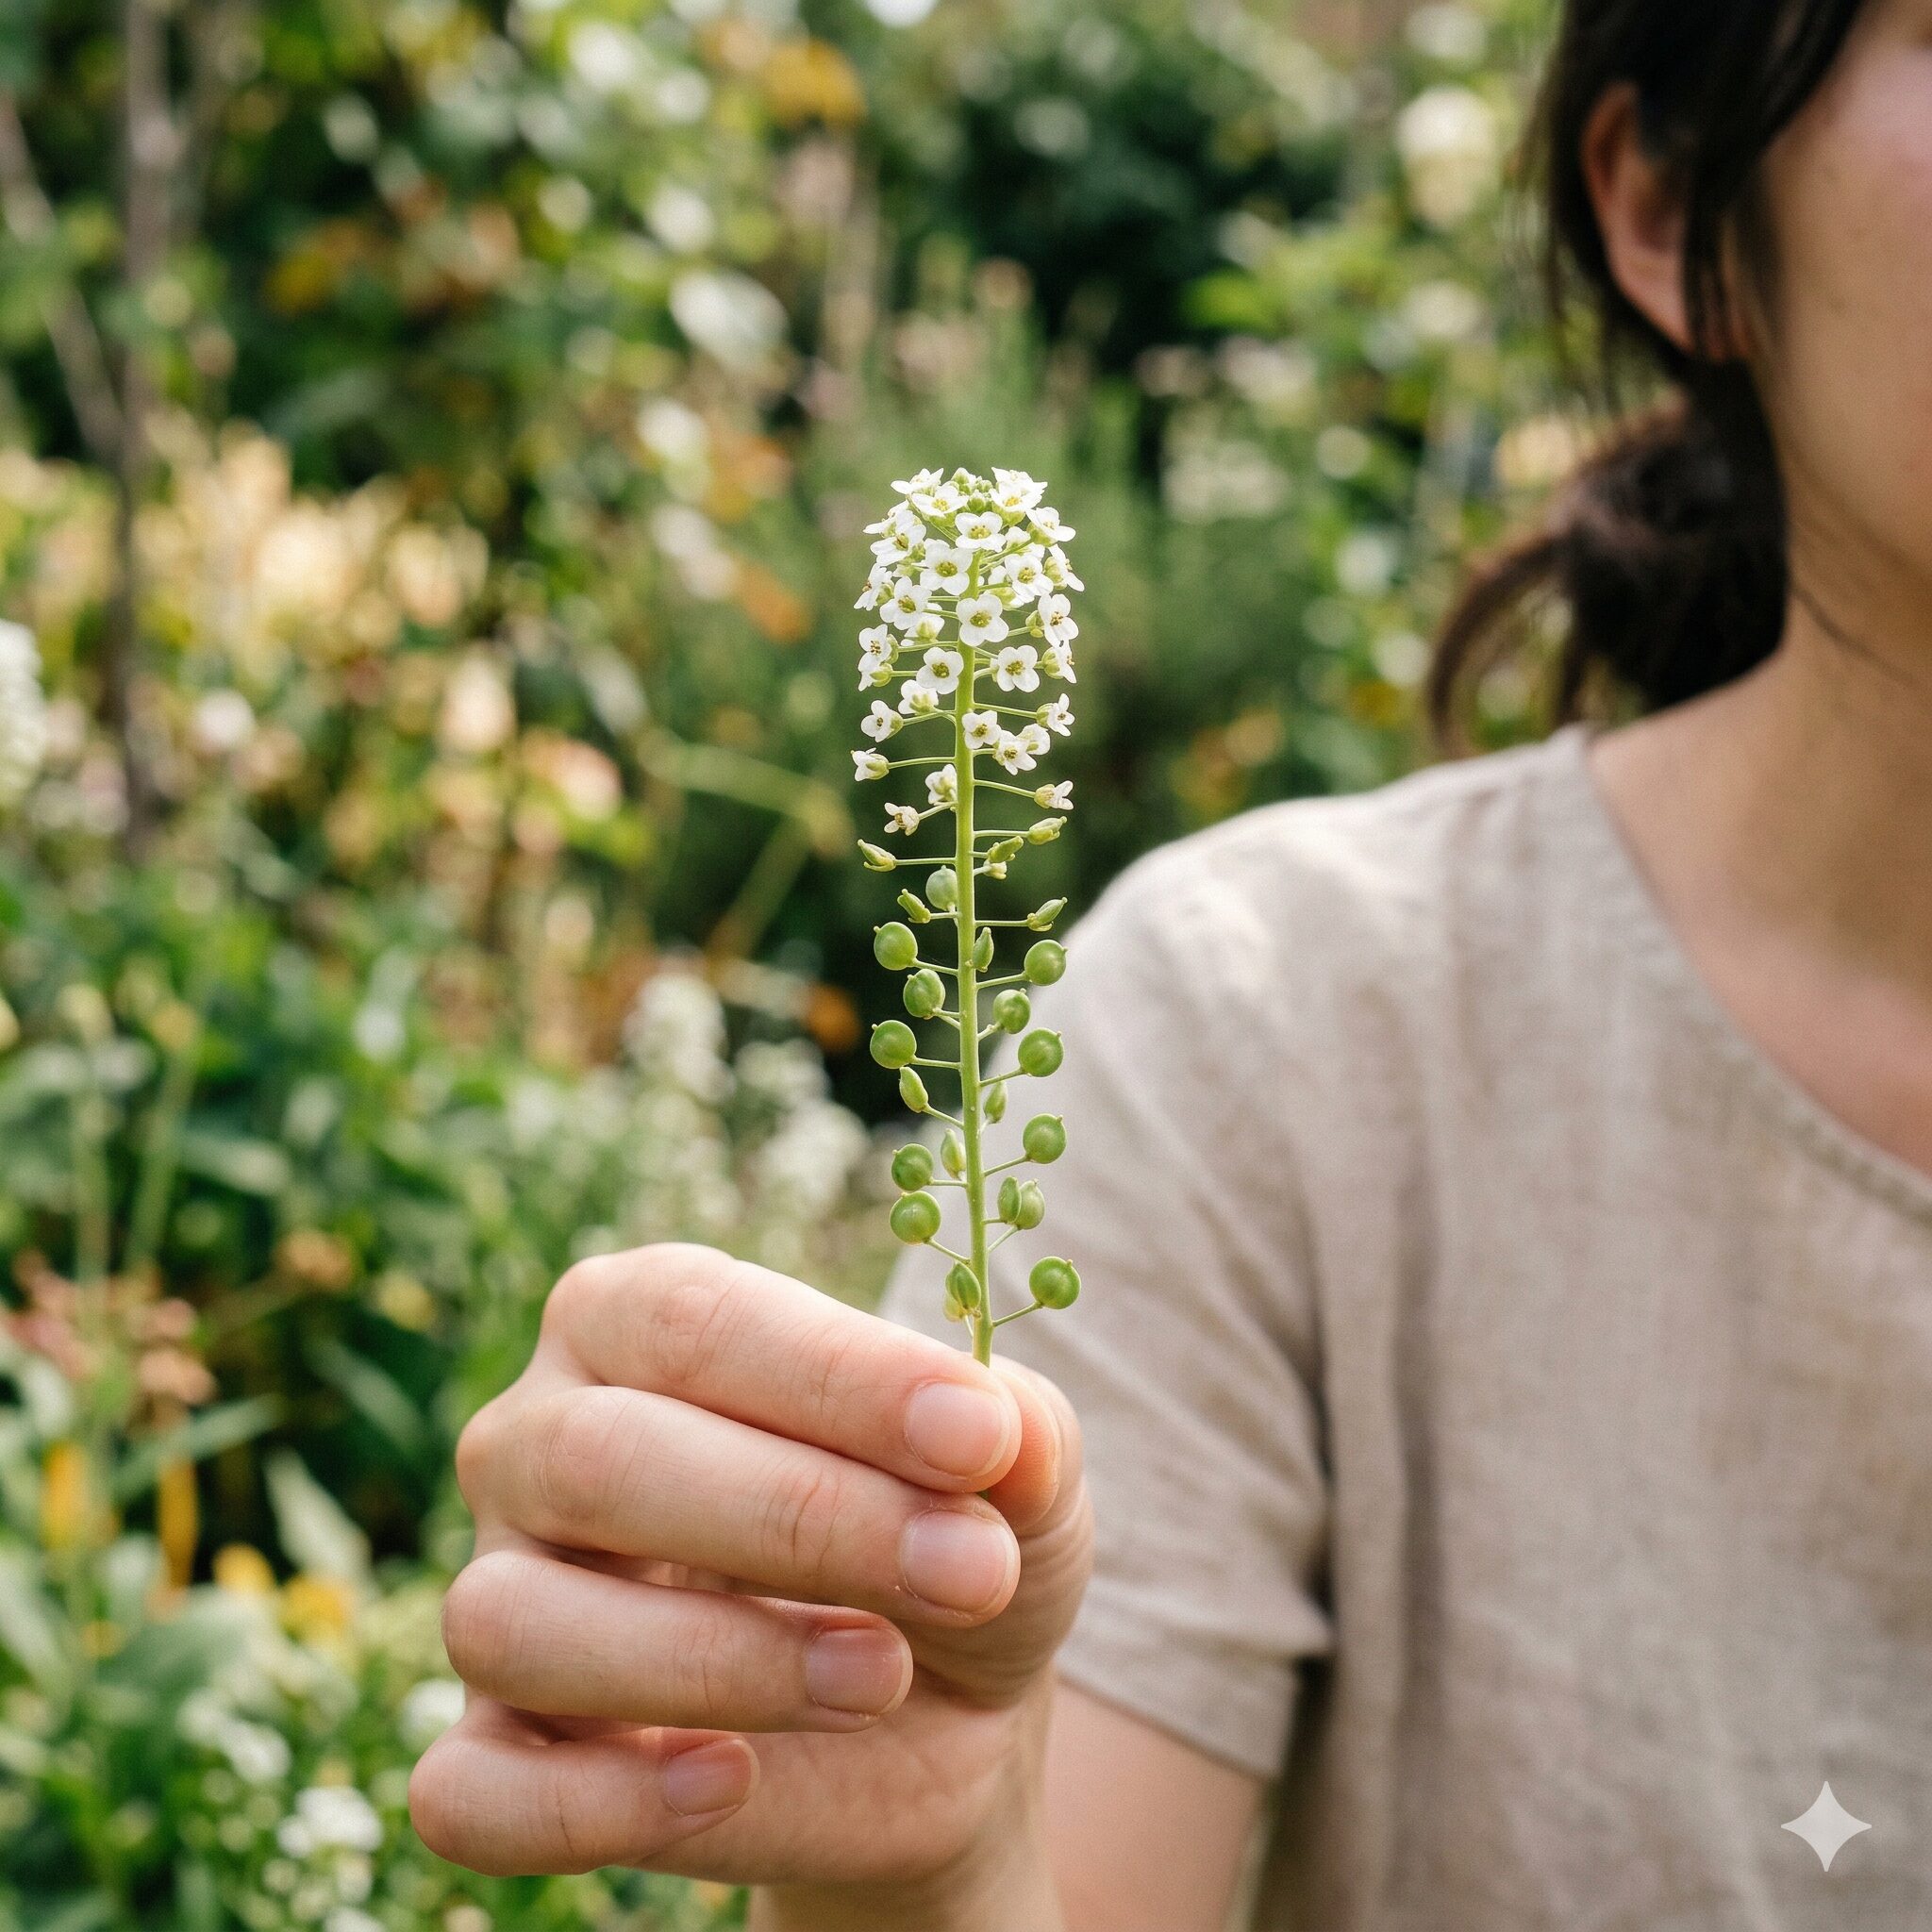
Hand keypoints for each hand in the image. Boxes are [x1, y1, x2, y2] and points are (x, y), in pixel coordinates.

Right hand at [409, 1242, 1091, 1889]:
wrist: (942, 1708)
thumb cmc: (950, 1528)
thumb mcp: (1013, 1472)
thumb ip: (1016, 1432)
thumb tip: (997, 1438)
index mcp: (635, 1319)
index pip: (697, 1320)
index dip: (839, 1377)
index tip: (980, 1437)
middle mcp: (536, 1441)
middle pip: (601, 1459)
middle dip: (804, 1519)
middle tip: (968, 1569)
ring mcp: (497, 1597)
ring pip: (515, 1624)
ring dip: (719, 1660)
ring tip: (881, 1676)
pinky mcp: (495, 1758)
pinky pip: (471, 1794)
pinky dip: (592, 1803)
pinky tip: (725, 1778)